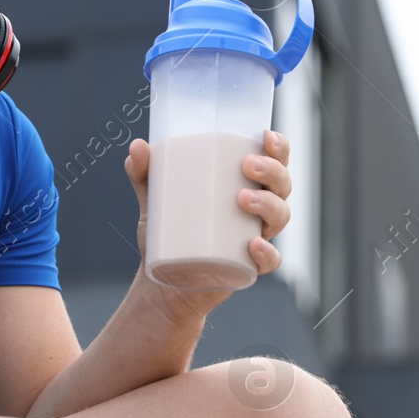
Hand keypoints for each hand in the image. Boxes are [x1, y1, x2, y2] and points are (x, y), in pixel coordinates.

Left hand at [123, 128, 293, 273]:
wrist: (163, 282)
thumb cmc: (169, 233)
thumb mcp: (154, 200)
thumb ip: (144, 173)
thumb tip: (136, 146)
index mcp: (244, 185)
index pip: (273, 160)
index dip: (279, 147)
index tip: (266, 135)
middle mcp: (258, 210)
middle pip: (282, 185)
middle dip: (272, 171)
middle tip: (248, 165)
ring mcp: (256, 238)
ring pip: (280, 216)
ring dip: (269, 204)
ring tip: (243, 199)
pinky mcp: (249, 267)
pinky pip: (270, 260)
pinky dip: (267, 252)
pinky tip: (253, 244)